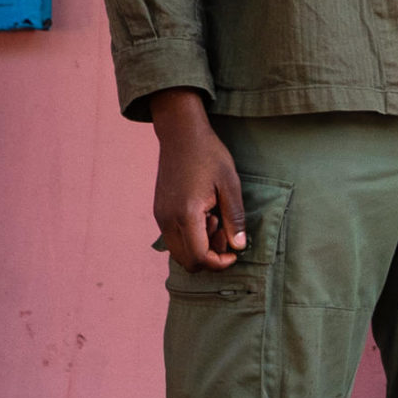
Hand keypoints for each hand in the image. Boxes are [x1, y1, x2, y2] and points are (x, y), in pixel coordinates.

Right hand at [150, 88, 245, 268]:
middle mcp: (168, 220)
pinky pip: (174, 238)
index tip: (234, 253)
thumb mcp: (230, 185)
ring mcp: (160, 217)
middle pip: (187, 261)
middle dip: (209, 256)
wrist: (181, 135)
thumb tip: (238, 246)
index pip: (199, 257)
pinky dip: (190, 237)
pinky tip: (204, 215)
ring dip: (199, 246)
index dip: (219, 263)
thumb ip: (234, 218)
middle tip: (225, 233)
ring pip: (179, 251)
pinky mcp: (159, 212)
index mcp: (187, 214)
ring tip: (215, 220)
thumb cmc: (209, 155)